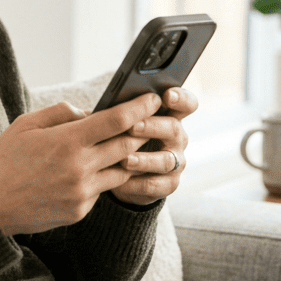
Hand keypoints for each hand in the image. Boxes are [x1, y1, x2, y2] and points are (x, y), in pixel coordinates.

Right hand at [0, 93, 161, 235]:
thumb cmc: (3, 160)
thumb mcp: (25, 124)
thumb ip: (61, 112)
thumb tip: (90, 113)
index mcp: (67, 141)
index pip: (117, 120)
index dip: (139, 107)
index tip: (152, 99)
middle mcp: (80, 168)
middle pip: (128, 145)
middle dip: (143, 131)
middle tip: (151, 120)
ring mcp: (82, 193)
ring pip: (121, 171)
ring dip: (128, 157)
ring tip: (127, 145)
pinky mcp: (80, 211)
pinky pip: (102, 190)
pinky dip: (103, 177)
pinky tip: (93, 171)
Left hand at [110, 87, 197, 206]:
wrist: (119, 174)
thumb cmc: (116, 137)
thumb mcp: (115, 123)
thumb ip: (113, 112)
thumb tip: (94, 109)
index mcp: (169, 115)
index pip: (186, 103)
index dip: (180, 98)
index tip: (166, 95)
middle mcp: (177, 137)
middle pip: (173, 129)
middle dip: (152, 126)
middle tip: (132, 126)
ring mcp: (175, 161)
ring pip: (166, 159)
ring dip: (145, 159)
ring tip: (124, 159)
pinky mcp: (168, 184)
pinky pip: (156, 184)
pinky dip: (138, 183)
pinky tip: (121, 181)